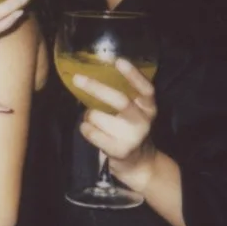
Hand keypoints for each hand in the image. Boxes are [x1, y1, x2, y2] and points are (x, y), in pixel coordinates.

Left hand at [75, 58, 159, 190]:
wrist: (139, 165)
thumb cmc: (130, 131)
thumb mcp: (136, 112)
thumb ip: (124, 96)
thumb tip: (93, 75)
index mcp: (149, 107)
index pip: (145, 88)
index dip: (133, 74)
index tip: (119, 61)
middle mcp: (143, 120)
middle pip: (119, 100)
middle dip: (96, 88)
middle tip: (77, 78)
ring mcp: (132, 136)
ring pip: (97, 116)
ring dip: (88, 115)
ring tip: (93, 119)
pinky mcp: (118, 150)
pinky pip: (91, 132)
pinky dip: (85, 128)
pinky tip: (89, 130)